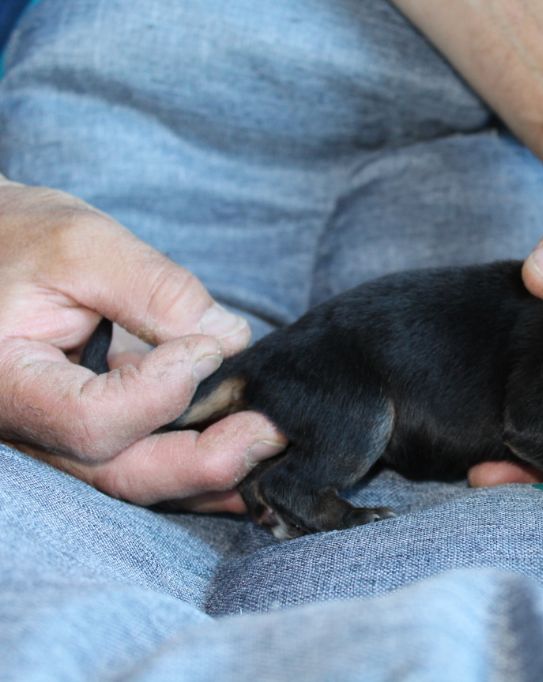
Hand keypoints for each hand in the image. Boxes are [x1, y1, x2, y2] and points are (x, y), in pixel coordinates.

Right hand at [0, 176, 284, 512]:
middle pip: (121, 474)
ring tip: (274, 448)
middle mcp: (25, 429)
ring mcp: (54, 438)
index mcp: (5, 384)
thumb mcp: (85, 245)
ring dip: (212, 473)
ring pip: (137, 480)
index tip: (209, 347)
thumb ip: (156, 291)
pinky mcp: (85, 432)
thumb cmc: (15, 236)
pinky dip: (196, 461)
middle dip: (208, 460)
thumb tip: (231, 338)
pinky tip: (249, 452)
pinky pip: (140, 461)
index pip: (94, 421)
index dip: (165, 392)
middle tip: (274, 431)